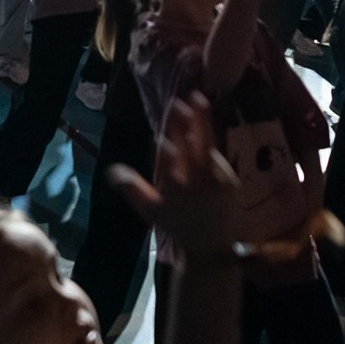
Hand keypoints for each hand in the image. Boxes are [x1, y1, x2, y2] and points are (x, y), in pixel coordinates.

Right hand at [109, 95, 239, 263]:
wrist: (212, 245)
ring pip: (209, 144)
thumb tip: (113, 171)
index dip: (164, 151)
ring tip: (197, 98)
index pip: (169, 164)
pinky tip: (205, 119)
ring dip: (203, 120)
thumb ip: (132, 190)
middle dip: (186, 124)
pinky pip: (219, 153)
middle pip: (193, 147)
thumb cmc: (177, 225)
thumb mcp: (151, 211)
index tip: (159, 137)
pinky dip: (211, 136)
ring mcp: (218, 179)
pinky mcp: (231, 178)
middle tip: (179, 103)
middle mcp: (199, 181)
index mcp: (176, 189)